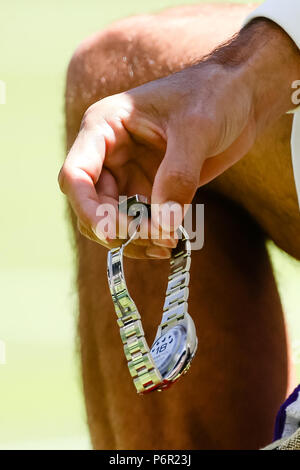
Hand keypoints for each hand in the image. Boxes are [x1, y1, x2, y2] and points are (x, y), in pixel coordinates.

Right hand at [58, 19, 299, 258]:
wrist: (240, 97)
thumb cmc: (214, 96)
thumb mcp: (196, 130)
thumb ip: (177, 177)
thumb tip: (163, 228)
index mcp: (105, 127)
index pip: (76, 175)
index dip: (88, 208)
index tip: (115, 231)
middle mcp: (109, 153)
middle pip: (91, 205)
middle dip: (116, 229)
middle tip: (155, 240)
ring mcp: (128, 173)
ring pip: (112, 219)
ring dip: (132, 239)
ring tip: (166, 245)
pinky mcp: (149, 188)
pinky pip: (138, 221)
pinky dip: (150, 236)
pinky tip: (171, 242)